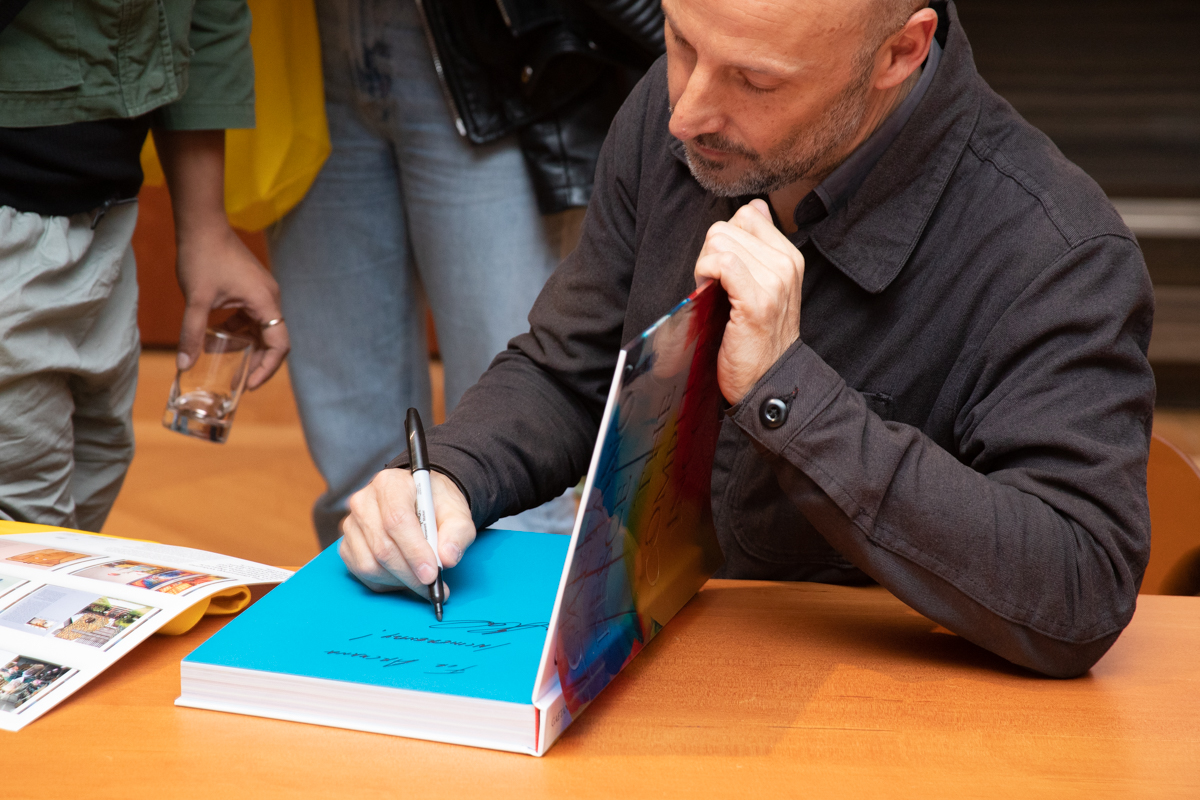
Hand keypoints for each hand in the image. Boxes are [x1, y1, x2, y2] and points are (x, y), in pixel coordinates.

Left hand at [153, 128, 288, 389]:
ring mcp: (261, 293)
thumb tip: (184, 365)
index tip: (250, 385)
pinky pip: (250, 318)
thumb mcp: (196, 299)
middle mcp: (270, 298)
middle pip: (273, 340)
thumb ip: (192, 333)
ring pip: (260, 330)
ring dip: (245, 346)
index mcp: (265, 302)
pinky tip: (216, 337)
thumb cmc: (203, 257)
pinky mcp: (251, 289)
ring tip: (223, 360)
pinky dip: (237, 331)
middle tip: (241, 382)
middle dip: (258, 362)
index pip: (279, 344)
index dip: (268, 368)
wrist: (202, 224)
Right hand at [339, 469, 475, 596]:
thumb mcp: (457, 513)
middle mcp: (364, 501)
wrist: (423, 503)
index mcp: (391, 484)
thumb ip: (457, 533)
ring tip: (421, 579)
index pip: (396, 520)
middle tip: (433, 585)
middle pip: (382, 546)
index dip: (414, 551)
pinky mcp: (347, 545)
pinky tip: (404, 575)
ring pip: (370, 564)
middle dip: (410, 573)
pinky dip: (386, 582)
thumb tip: (447, 558)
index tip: (431, 573)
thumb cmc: (437, 505)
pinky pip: (362, 573)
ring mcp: (352, 524)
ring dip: (399, 580)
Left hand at [693, 199, 804, 404]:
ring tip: (713, 292)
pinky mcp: (756, 300)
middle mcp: (786, 264)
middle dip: (710, 254)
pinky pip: (721, 262)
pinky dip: (705, 273)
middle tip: (714, 286)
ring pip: (719, 240)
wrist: (768, 380)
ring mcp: (774, 281)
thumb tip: (754, 206)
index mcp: (789, 256)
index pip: (746, 215)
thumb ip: (758, 245)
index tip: (724, 270)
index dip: (724, 240)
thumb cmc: (755, 337)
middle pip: (727, 227)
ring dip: (705, 265)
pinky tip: (709, 293)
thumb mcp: (764, 285)